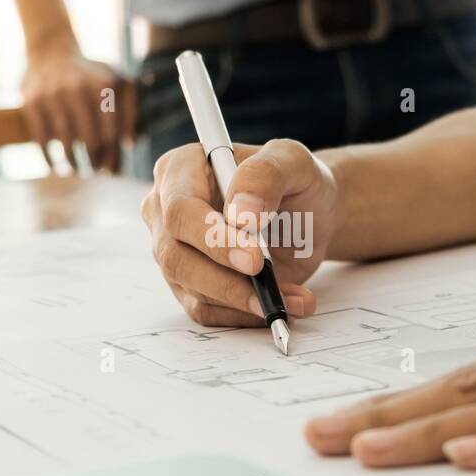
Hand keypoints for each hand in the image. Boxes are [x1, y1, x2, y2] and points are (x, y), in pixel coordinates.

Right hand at [21, 50, 133, 171]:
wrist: (52, 53)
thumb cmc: (91, 76)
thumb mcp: (118, 82)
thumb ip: (131, 110)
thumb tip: (130, 143)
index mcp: (105, 85)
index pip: (113, 134)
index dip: (114, 157)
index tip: (112, 171)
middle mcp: (79, 88)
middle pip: (92, 142)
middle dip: (96, 162)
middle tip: (96, 170)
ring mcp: (54, 95)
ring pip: (68, 144)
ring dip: (74, 164)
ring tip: (77, 170)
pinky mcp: (32, 102)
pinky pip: (42, 140)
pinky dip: (49, 158)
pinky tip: (55, 167)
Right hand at [140, 139, 337, 325]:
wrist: (310, 214)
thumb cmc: (294, 180)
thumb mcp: (291, 160)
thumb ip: (266, 175)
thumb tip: (240, 213)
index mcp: (180, 170)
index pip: (181, 211)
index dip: (213, 239)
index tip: (255, 259)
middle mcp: (166, 212)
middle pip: (175, 256)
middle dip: (225, 279)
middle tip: (270, 290)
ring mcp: (174, 251)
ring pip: (192, 289)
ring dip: (243, 301)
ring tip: (291, 298)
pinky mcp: (190, 285)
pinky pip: (207, 311)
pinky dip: (245, 315)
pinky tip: (281, 305)